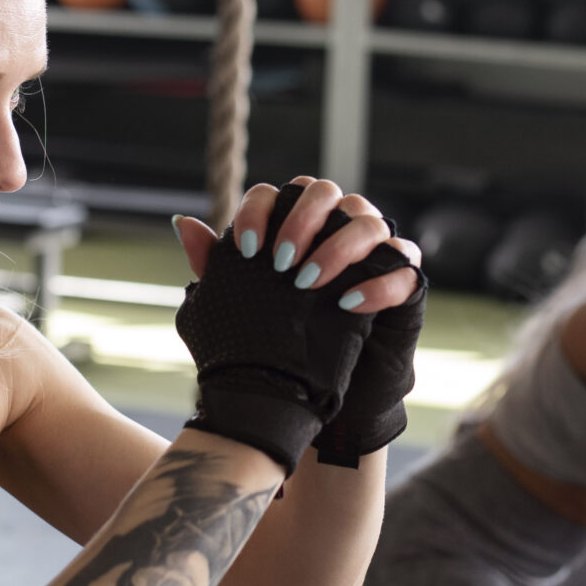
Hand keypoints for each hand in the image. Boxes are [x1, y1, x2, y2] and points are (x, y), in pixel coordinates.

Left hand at [173, 178, 420, 317]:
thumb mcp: (236, 304)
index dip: (261, 211)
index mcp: (295, 226)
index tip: (245, 247)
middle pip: (325, 192)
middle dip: (300, 221)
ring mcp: (373, 251)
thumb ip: (215, 265)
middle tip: (279, 262)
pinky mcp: (402, 281)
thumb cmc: (272, 339)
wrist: (309, 392)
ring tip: (308, 283)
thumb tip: (182, 222)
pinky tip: (347, 304)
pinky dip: (378, 283)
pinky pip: (403, 267)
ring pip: (368, 220)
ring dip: (337, 247)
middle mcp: (334, 228)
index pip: (280, 193)